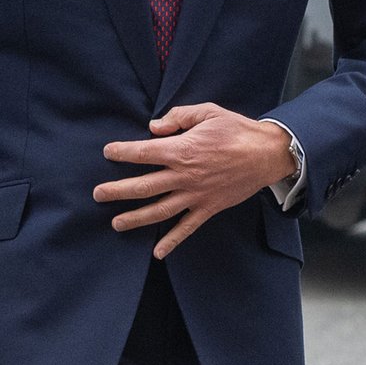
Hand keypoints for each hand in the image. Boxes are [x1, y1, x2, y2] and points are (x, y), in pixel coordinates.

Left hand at [95, 104, 297, 258]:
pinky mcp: (209, 208)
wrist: (267, 154)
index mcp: (182, 150)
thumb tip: (152, 126)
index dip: (122, 152)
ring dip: (136, 218)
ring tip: (116, 223)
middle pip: (143, 186)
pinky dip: (172, 241)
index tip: (107, 152)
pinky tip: (157, 252)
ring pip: (159, 210)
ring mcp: (196, 195)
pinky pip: (187, 228)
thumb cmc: (236, 130)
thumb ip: (177, 117)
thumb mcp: (207, 112)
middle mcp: (184, 176)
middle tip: (97, 194)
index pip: (143, 153)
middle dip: (117, 191)